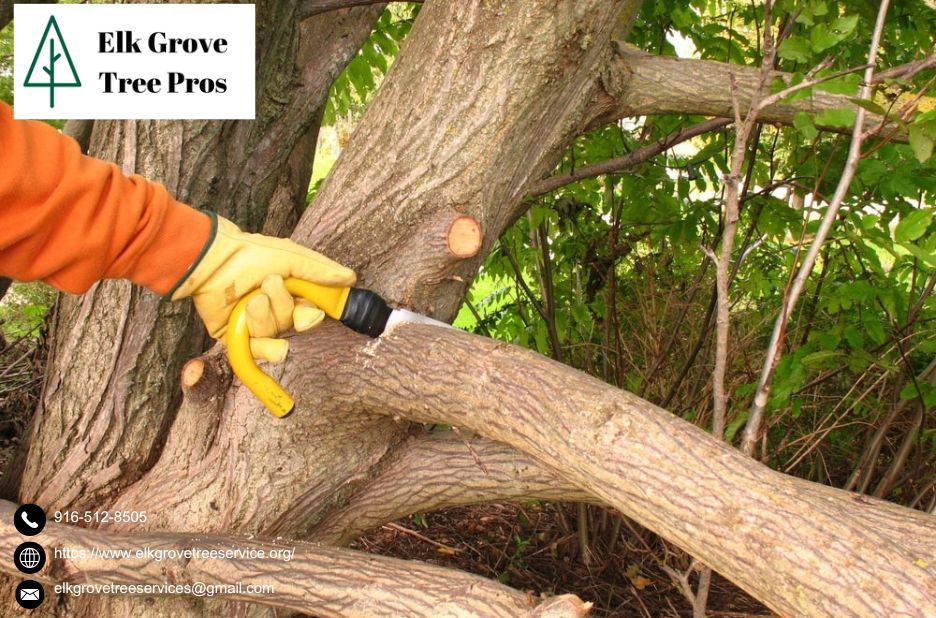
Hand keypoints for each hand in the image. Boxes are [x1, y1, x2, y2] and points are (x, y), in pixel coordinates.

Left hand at [169, 215, 355, 360]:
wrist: (211, 262)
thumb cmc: (251, 254)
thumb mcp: (292, 257)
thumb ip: (321, 270)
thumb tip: (351, 278)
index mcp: (290, 293)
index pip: (311, 314)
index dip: (311, 316)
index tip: (309, 310)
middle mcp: (275, 310)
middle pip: (293, 325)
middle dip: (283, 307)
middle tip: (268, 286)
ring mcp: (256, 325)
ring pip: (274, 334)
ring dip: (264, 316)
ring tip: (250, 299)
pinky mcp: (237, 337)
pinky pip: (256, 352)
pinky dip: (259, 346)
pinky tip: (252, 329)